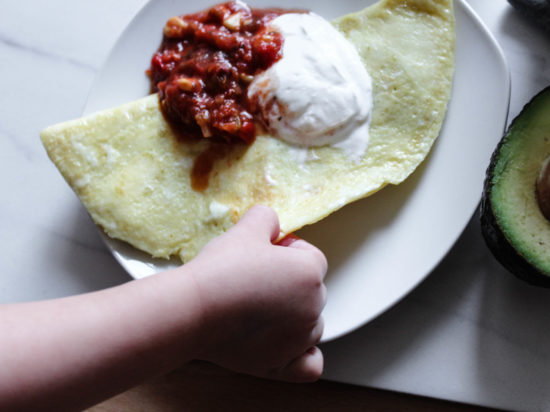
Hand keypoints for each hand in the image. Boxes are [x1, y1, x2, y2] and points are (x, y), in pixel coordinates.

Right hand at [186, 205, 327, 381]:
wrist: (193, 309)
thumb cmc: (221, 270)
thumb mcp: (246, 229)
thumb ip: (266, 218)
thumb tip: (271, 222)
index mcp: (310, 273)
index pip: (311, 257)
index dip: (287, 252)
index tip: (264, 255)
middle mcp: (313, 308)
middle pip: (312, 291)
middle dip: (290, 284)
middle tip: (255, 280)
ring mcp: (299, 340)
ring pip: (310, 325)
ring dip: (293, 317)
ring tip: (258, 310)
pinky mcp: (281, 366)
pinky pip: (309, 364)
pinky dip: (301, 355)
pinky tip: (285, 345)